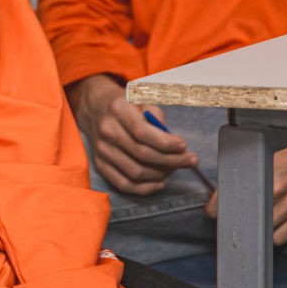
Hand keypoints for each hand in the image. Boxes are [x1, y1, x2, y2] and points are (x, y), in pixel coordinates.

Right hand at [69, 74, 195, 193]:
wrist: (96, 108)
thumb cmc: (126, 104)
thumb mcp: (141, 98)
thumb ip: (157, 115)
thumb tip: (172, 141)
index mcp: (117, 109)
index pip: (142, 132)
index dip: (165, 143)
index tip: (184, 146)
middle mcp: (107, 131)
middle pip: (142, 154)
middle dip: (171, 160)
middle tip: (190, 160)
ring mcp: (101, 150)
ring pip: (135, 172)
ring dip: (161, 174)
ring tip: (176, 168)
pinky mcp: (100, 165)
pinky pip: (124, 184)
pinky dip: (145, 188)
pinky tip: (160, 183)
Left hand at [203, 135, 286, 243]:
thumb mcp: (270, 146)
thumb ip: (250, 159)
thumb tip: (227, 171)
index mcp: (266, 168)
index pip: (233, 192)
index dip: (218, 205)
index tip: (212, 211)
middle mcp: (278, 188)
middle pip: (246, 214)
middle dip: (236, 218)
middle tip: (230, 217)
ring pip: (263, 229)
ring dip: (255, 227)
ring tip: (252, 222)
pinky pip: (282, 236)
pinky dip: (274, 235)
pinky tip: (270, 226)